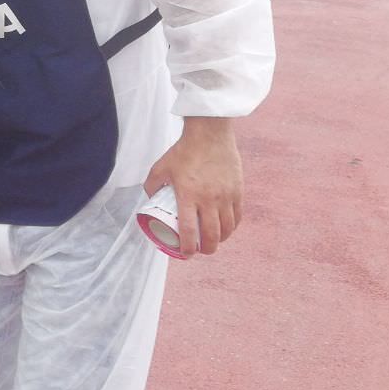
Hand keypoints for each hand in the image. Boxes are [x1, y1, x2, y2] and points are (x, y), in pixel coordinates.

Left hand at [145, 117, 243, 257]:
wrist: (209, 135)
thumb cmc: (183, 151)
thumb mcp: (160, 168)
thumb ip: (152, 186)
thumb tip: (151, 199)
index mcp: (188, 196)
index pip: (189, 230)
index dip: (187, 248)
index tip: (185, 254)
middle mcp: (209, 199)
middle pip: (212, 235)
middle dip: (207, 249)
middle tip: (201, 251)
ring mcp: (226, 196)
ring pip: (227, 228)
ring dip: (221, 240)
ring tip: (213, 241)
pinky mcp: (238, 190)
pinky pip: (238, 216)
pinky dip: (232, 227)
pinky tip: (227, 229)